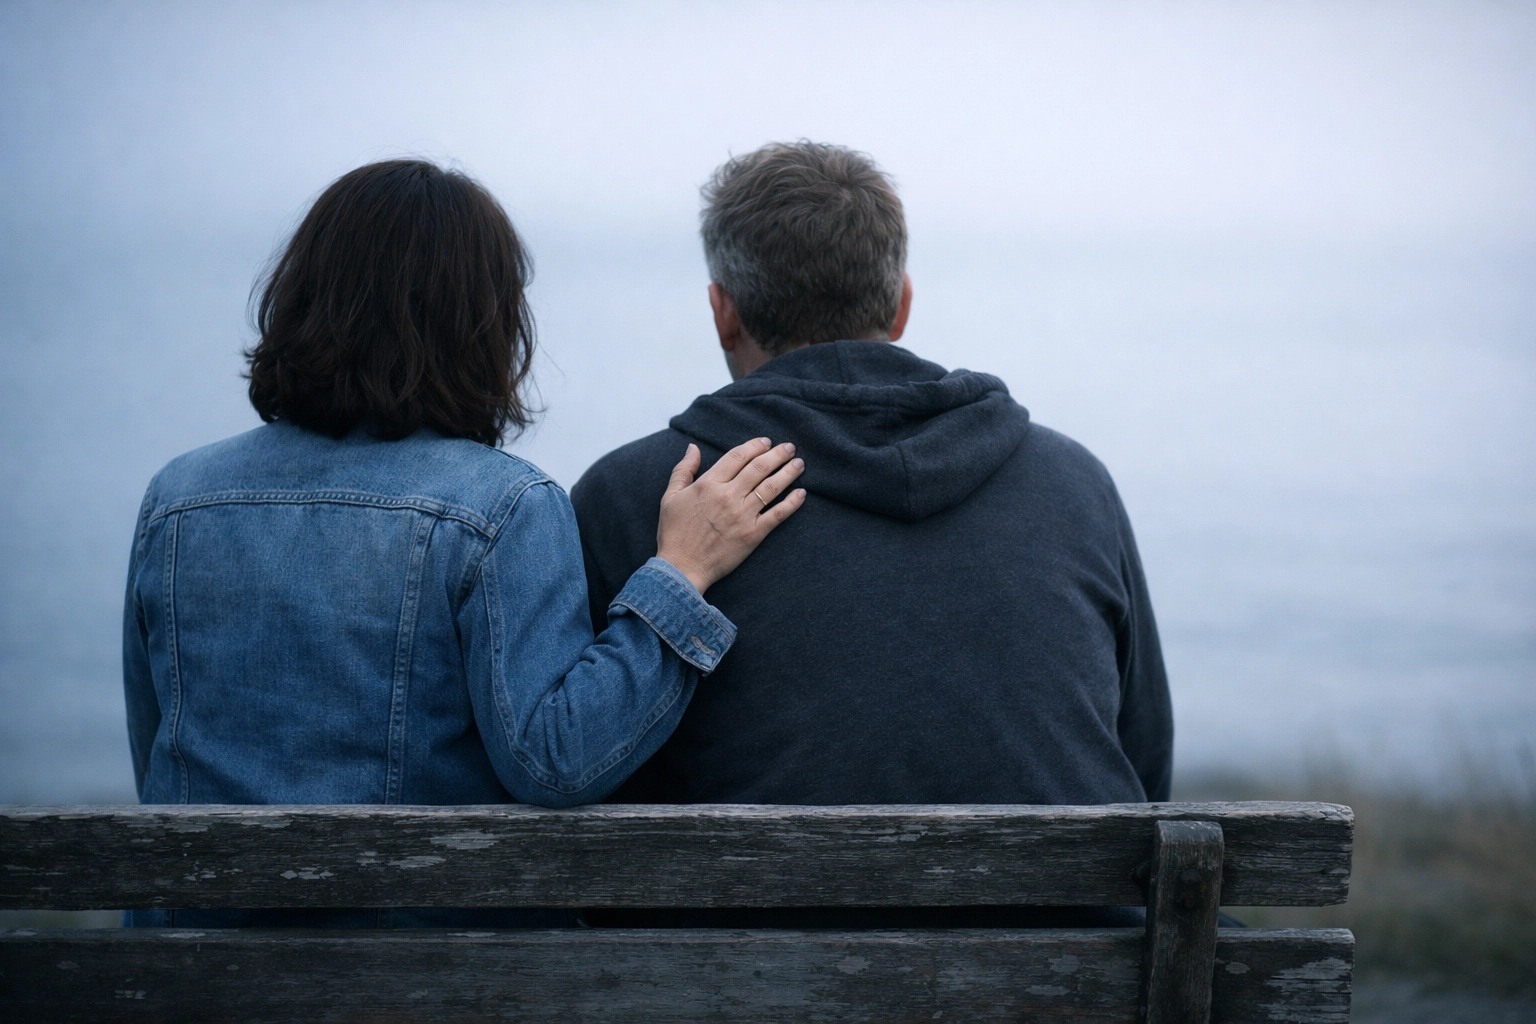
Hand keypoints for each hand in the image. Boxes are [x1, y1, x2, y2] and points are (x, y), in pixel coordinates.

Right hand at [655, 437, 805, 592]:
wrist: (682, 567)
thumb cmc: (674, 533)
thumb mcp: (670, 496)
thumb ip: (683, 470)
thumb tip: (693, 448)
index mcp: (708, 484)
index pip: (738, 456)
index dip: (755, 446)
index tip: (766, 442)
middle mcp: (728, 495)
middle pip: (759, 467)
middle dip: (777, 454)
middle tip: (790, 448)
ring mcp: (742, 515)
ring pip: (771, 487)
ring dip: (788, 472)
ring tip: (799, 464)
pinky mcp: (753, 534)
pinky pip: (778, 514)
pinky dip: (792, 503)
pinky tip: (801, 494)